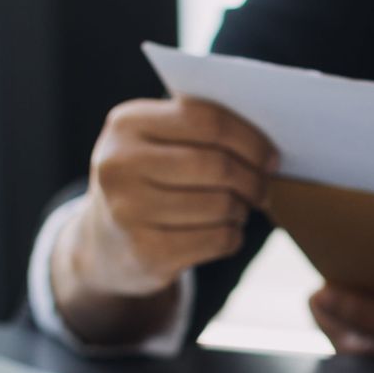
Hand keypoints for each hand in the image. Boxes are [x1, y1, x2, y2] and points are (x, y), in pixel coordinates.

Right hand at [51, 97, 274, 341]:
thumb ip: (198, 129)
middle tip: (264, 188)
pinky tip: (225, 232)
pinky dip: (233, 236)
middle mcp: (120, 165)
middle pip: (217, 165)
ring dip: (242, 209)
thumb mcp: (153, 143)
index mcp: (126, 124)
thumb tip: (266, 146)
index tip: (271, 156)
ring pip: (221, 205)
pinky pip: (217, 240)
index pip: (205, 120)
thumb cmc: (146, 180)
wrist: (102, 243)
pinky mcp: (146, 253)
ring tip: (237, 209)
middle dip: (253, 179)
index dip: (249, 139)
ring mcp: (128, 211)